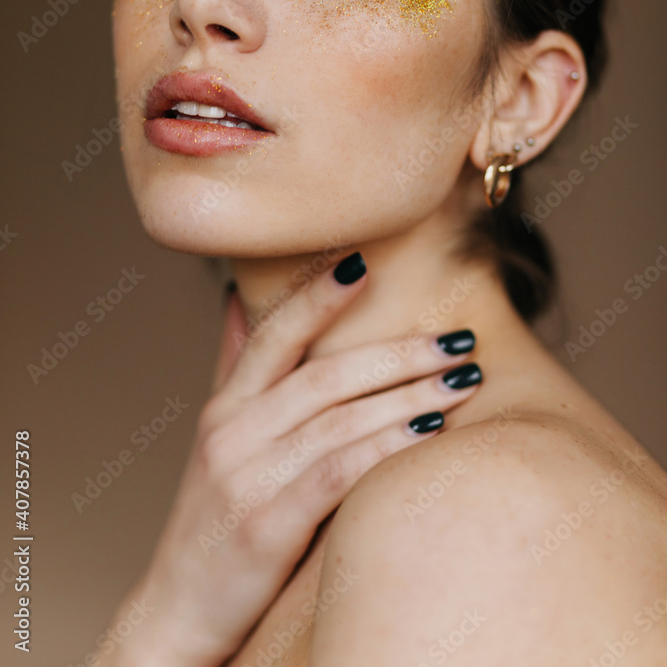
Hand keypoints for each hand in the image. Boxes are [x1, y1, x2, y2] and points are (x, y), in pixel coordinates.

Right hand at [105, 253, 480, 665]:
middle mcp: (232, 432)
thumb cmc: (212, 519)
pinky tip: (430, 432)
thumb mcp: (217, 438)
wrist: (177, 611)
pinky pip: (337, 473)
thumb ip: (234, 368)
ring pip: (339, 419)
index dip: (317, 296)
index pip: (274, 334)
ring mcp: (247, 478)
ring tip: (461, 378)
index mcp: (225, 407)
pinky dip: (386, 446)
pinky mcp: (266, 526)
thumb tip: (236, 299)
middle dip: (396, 352)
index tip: (365, 263)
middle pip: (324, 374)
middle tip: (455, 339)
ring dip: (408, 395)